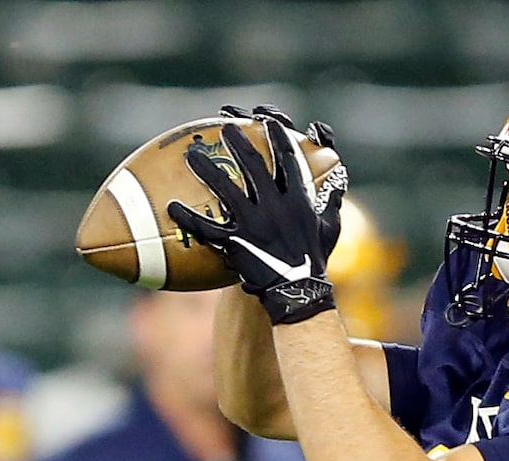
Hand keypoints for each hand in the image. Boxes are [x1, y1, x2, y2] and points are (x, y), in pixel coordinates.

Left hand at [168, 113, 339, 325]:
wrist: (299, 291)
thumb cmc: (316, 261)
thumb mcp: (330, 228)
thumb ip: (332, 202)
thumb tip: (337, 181)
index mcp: (298, 199)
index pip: (289, 160)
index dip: (279, 138)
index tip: (269, 121)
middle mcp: (275, 206)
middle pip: (254, 166)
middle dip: (240, 142)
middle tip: (227, 127)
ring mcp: (254, 223)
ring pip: (227, 189)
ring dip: (208, 169)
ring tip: (193, 154)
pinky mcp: (237, 243)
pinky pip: (208, 229)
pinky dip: (189, 218)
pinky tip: (171, 208)